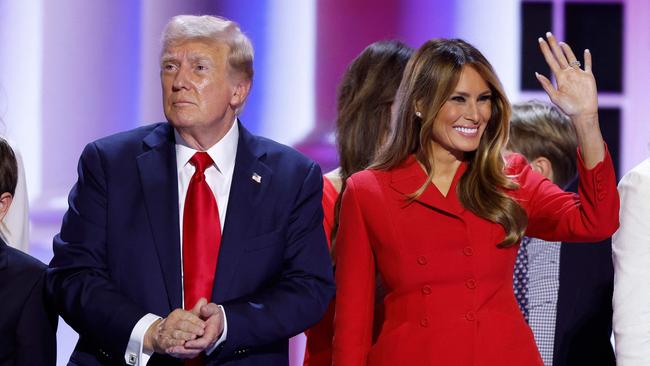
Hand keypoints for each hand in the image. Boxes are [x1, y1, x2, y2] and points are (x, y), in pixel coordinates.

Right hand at [144, 299, 205, 356]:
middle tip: (201, 332)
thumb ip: (196, 310)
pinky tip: (182, 343)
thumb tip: (204, 300)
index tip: (204, 325)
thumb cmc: (180, 324)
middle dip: (192, 328)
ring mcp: (167, 332)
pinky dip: (176, 343)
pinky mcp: (163, 341)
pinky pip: (170, 342)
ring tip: (194, 337)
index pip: (187, 316)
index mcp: (178, 314)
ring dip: (186, 336)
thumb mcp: (188, 316)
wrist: (163, 334)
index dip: (196, 321)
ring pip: (177, 333)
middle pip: (182, 325)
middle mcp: (171, 322)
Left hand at [166, 302, 224, 357]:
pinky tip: (170, 350)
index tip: (186, 343)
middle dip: (184, 351)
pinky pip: (187, 353)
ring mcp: (201, 345)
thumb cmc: (213, 314)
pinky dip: (179, 353)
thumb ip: (208, 309)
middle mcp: (207, 342)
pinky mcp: (196, 347)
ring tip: (169, 350)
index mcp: (212, 333)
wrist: (215, 320)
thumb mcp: (213, 309)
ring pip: (191, 353)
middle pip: (196, 350)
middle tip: (173, 349)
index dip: (195, 344)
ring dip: (180, 352)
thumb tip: (203, 309)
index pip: (204, 342)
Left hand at [536, 31, 604, 167]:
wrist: (582, 113)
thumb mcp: (554, 97)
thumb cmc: (568, 108)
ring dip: (567, 50)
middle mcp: (568, 73)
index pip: (550, 60)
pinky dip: (587, 58)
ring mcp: (578, 74)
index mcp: (559, 77)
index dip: (545, 50)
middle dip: (553, 45)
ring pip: (572, 58)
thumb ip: (546, 85)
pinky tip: (586, 51)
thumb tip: (537, 73)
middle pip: (559, 56)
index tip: (540, 40)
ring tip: (561, 42)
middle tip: (548, 34)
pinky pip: (587, 65)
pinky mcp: (588, 77)